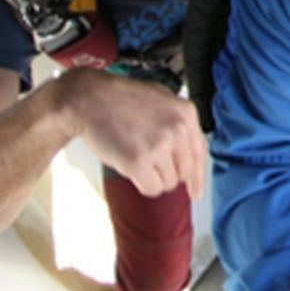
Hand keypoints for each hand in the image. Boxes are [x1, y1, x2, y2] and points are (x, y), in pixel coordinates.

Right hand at [59, 68, 207, 199]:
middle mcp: (177, 129)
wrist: (89, 99)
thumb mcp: (161, 100)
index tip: (196, 191)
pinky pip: (151, 189)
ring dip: (152, 177)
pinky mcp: (138, 161)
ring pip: (168, 183)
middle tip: (152, 167)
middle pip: (186, 172)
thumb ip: (179, 123)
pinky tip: (130, 167)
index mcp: (186, 112)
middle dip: (170, 175)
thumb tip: (191, 152)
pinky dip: (141, 184)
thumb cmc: (120, 100)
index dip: (198, 177)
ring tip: (135, 156)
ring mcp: (159, 145)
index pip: (200, 153)